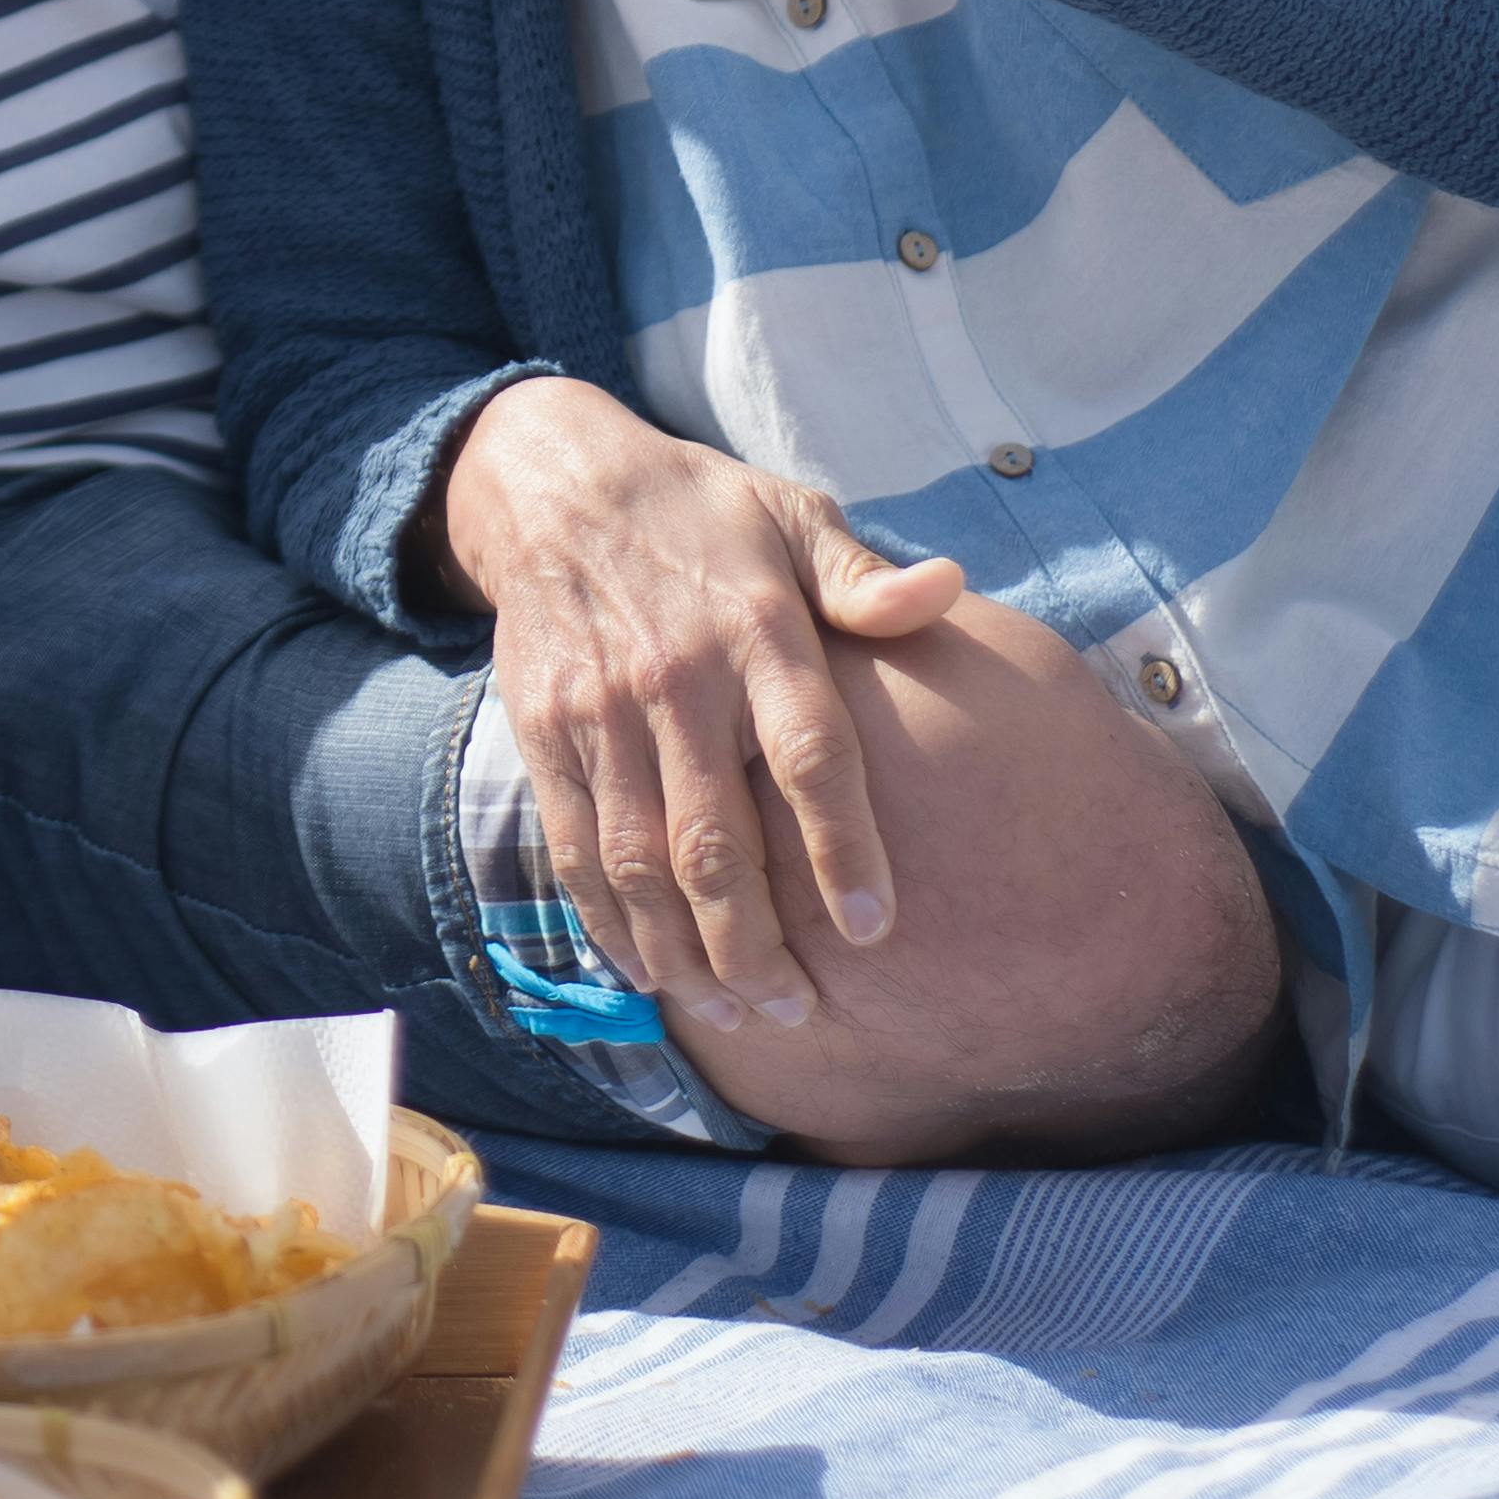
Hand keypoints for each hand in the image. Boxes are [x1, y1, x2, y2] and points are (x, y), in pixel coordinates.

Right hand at [442, 377, 963, 1031]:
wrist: (557, 485)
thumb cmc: (704, 514)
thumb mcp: (793, 517)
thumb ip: (865, 578)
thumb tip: (951, 590)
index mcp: (755, 629)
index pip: (809, 754)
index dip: (843, 847)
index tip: (877, 928)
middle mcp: (676, 679)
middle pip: (715, 840)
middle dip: (756, 945)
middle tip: (797, 1011)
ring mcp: (601, 712)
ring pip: (641, 863)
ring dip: (686, 954)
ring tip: (736, 1013)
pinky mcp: (546, 734)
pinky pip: (576, 848)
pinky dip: (610, 923)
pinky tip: (648, 973)